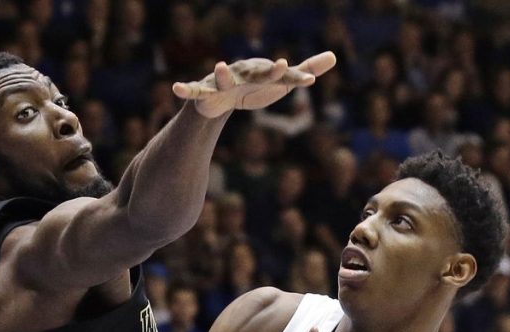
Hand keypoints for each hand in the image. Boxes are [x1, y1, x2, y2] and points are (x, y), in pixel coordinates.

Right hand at [173, 52, 336, 117]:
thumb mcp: (281, 83)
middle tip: (280, 64)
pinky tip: (175, 89)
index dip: (294, 79)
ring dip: (221, 74)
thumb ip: (305, 70)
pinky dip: (185, 90)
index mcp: (261, 74)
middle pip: (255, 74)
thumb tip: (334, 56)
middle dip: (266, 72)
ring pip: (222, 79)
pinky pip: (193, 92)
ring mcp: (222, 82)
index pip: (281, 77)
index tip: (310, 81)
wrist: (222, 97)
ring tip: (220, 66)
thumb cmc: (254, 88)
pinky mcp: (204, 93)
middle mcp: (242, 75)